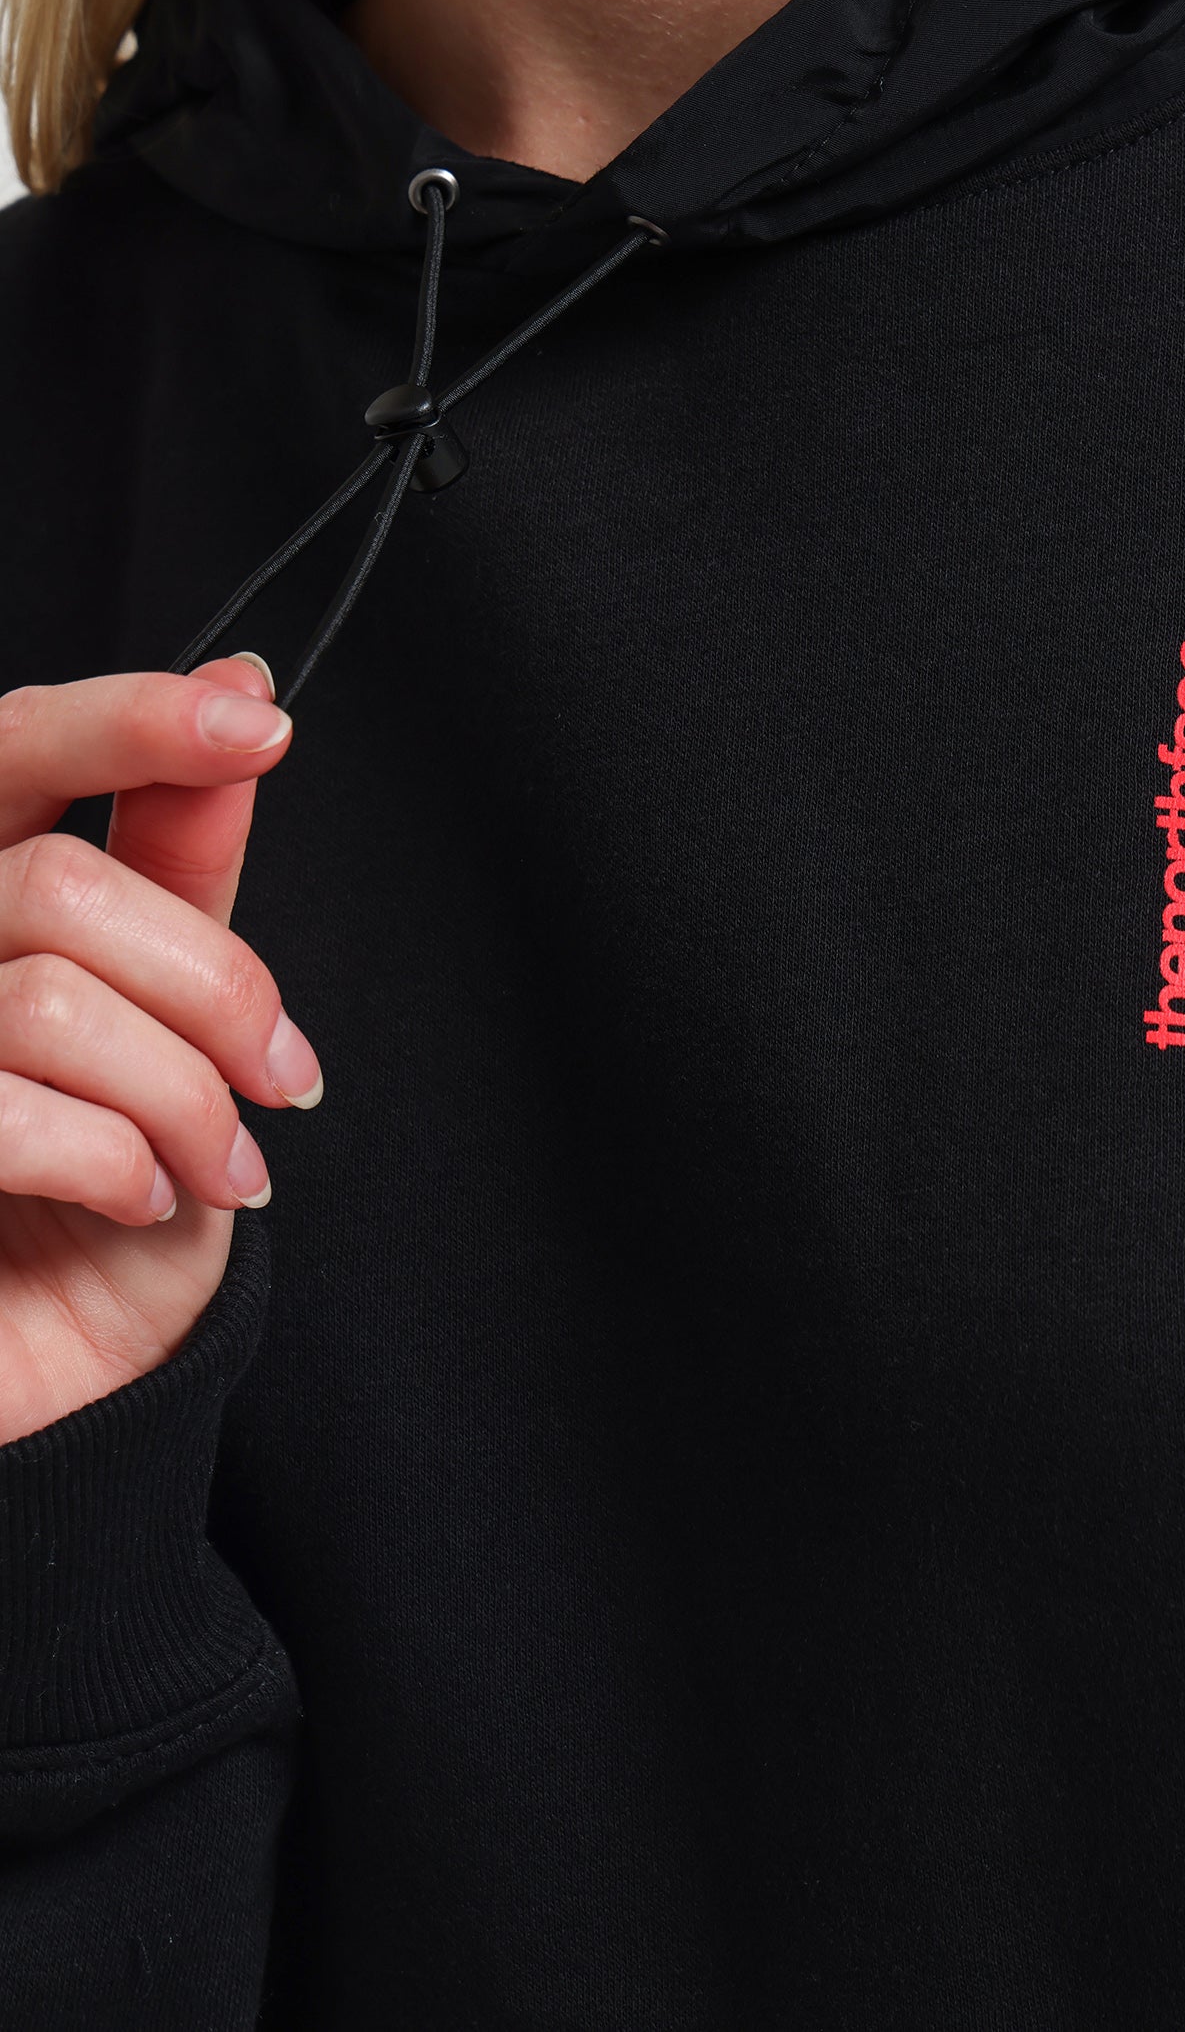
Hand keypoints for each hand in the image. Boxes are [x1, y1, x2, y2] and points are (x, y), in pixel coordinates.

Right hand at [0, 657, 318, 1444]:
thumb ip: (178, 866)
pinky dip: (118, 1161)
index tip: (259, 723)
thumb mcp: (165, 1017)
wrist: (48, 1364)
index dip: (132, 724)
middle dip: (218, 990)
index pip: (13, 748)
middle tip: (284, 1080)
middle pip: (66, 884)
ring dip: (184, 1098)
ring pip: (51, 995)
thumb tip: (243, 695)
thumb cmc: (99, 1193)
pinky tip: (135, 1198)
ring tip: (216, 1166)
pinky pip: (15, 1110)